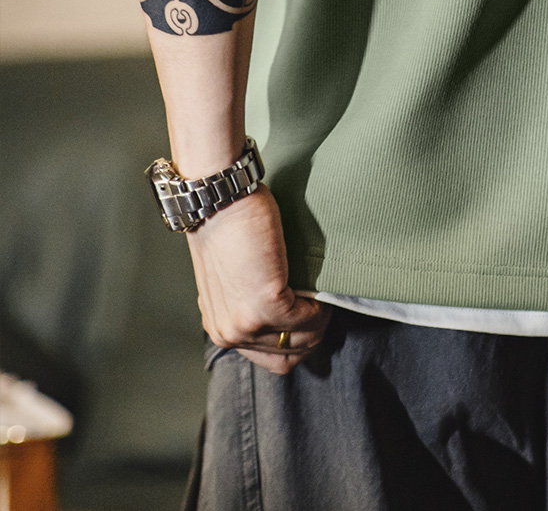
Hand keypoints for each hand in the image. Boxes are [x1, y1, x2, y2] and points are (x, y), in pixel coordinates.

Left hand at [186, 184, 330, 373]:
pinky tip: (320, 286)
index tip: (310, 316)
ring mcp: (246, 324)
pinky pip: (309, 319)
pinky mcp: (266, 305)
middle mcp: (230, 335)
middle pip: (288, 357)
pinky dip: (321, 306)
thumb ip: (251, 301)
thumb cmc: (229, 224)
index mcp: (222, 328)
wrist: (218, 199)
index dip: (296, 339)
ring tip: (321, 291)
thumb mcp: (234, 277)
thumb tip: (288, 308)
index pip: (270, 357)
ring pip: (303, 341)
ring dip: (319, 318)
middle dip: (312, 333)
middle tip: (321, 303)